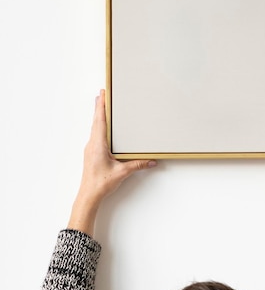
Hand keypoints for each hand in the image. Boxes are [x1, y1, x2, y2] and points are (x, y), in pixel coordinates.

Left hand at [68, 90, 156, 234]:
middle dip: (99, 106)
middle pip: (95, 121)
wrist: (88, 195)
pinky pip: (95, 135)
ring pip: (94, 127)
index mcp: (98, 145)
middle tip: (102, 93)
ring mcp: (90, 148)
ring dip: (98, 116)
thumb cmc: (101, 183)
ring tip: (101, 106)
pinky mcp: (91, 153)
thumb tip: (151, 161)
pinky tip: (101, 127)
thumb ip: (138, 164)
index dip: (101, 106)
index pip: (100, 121)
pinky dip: (98, 126)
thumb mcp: (122, 172)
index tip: (102, 94)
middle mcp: (92, 144)